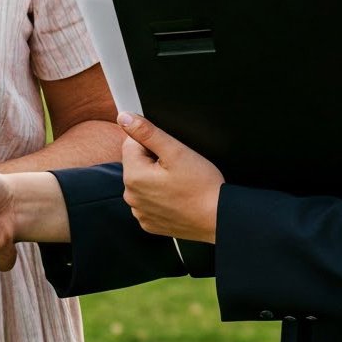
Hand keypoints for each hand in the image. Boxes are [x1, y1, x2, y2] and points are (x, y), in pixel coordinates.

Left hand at [119, 116, 224, 242]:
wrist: (217, 217)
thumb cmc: (201, 186)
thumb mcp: (176, 151)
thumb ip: (147, 132)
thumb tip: (124, 118)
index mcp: (134, 176)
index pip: (131, 145)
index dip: (153, 144)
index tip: (171, 154)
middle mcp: (131, 196)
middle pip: (136, 165)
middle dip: (154, 162)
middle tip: (178, 169)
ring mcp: (140, 212)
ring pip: (143, 183)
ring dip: (156, 180)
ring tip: (179, 184)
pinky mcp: (149, 222)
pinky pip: (149, 201)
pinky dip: (160, 197)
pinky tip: (177, 198)